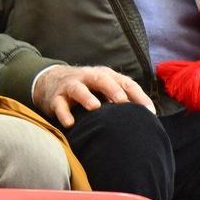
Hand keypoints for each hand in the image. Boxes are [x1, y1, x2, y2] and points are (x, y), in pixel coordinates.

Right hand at [33, 64, 155, 127]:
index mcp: (105, 76)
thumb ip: (122, 100)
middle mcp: (88, 77)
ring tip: (94, 107)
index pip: (125, 82)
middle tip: (122, 102)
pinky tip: (69, 123)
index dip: (138, 96)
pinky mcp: (56, 97)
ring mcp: (71, 86)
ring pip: (79, 89)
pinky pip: (59, 105)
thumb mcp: (104, 89)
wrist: (50, 81)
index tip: (149, 112)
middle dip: (113, 90)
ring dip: (87, 97)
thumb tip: (147, 117)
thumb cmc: (86, 88)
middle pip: (102, 79)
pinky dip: (64, 114)